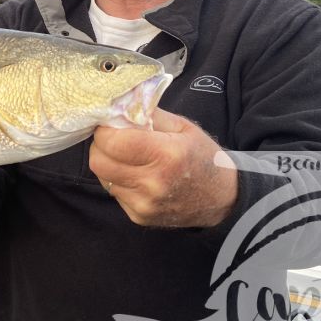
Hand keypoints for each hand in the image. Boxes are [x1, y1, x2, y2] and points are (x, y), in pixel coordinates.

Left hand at [89, 109, 237, 227]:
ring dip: (109, 164)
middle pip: (98, 162)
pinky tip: (138, 176)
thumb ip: (149, 114)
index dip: (105, 129)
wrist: (222, 198)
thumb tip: (120, 103)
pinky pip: (114, 193)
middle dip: (101, 146)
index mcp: (165, 155)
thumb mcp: (183, 127)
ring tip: (129, 157)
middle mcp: (152, 183)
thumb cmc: (203, 157)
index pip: (112, 141)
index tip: (111, 123)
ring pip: (103, 178)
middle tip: (114, 139)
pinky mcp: (139, 217)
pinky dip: (119, 181)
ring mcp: (144, 204)